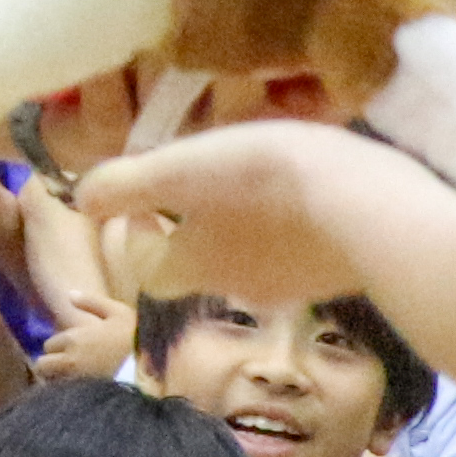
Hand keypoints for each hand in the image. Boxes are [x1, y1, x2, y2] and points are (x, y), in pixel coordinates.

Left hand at [68, 118, 384, 314]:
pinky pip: (304, 251)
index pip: (147, 269)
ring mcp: (297, 285)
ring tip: (262, 176)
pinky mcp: (341, 274)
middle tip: (208, 178)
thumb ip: (127, 185)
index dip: (137, 236)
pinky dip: (296, 227)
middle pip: (201, 264)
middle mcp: (241, 287)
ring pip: (254, 257)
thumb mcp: (184, 169)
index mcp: (195, 265)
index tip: (146, 200)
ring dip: (247, 224)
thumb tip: (80, 198)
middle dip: (196, 226)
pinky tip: (313, 194)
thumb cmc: (268, 183)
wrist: (375, 212)